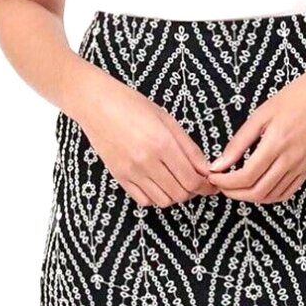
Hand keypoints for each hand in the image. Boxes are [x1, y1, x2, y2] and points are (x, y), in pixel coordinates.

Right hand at [75, 74, 217, 206]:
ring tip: (176, 182)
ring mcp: (132, 172)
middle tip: (195, 182)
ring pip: (164, 201)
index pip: (192, 180)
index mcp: (162, 144)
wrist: (95, 103)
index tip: (210, 184)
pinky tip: (158, 184)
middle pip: (180, 194)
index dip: (205, 186)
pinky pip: (145, 201)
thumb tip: (207, 171)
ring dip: (175, 196)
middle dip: (193, 191)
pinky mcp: (120, 177)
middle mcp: (147, 162)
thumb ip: (189, 148)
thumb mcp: (168, 121)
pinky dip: (156, 197)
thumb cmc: (133, 106)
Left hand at [206, 60, 305, 203]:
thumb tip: (219, 165)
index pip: (246, 176)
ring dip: (249, 197)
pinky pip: (285, 194)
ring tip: (236, 187)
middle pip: (257, 191)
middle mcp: (290, 160)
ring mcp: (300, 168)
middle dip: (234, 193)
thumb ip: (238, 143)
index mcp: (276, 143)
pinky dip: (268, 197)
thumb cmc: (292, 99)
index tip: (214, 177)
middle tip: (221, 185)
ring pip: (270, 196)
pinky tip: (257, 189)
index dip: (226, 182)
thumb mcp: (259, 116)